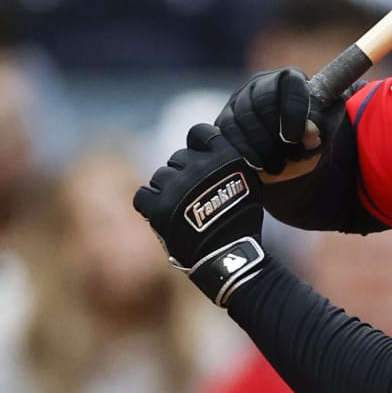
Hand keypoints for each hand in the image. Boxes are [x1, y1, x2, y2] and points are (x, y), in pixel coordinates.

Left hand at [133, 122, 268, 303]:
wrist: (229, 259)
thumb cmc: (241, 224)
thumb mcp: (248, 184)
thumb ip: (229, 162)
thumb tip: (211, 144)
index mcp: (224, 157)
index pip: (198, 132)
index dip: (198, 147)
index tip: (202, 163)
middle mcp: (199, 167)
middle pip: (177, 158)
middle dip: (183, 175)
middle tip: (195, 199)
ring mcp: (177, 187)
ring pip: (160, 177)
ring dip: (167, 191)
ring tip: (183, 212)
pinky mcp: (159, 208)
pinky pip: (143, 195)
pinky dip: (151, 204)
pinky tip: (164, 215)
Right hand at [214, 68, 322, 178]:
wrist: (282, 159)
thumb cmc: (303, 143)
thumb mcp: (317, 141)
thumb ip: (317, 134)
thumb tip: (311, 130)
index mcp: (291, 80)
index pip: (292, 85)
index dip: (293, 111)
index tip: (293, 138)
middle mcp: (261, 84)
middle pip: (262, 100)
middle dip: (273, 132)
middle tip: (284, 156)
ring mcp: (239, 99)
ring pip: (243, 116)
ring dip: (260, 146)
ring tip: (276, 166)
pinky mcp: (224, 118)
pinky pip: (228, 131)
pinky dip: (244, 150)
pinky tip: (257, 165)